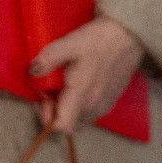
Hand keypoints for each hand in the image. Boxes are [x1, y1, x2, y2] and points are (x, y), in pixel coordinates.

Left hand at [29, 15, 144, 134]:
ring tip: (62, 88)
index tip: (41, 99)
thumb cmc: (99, 40)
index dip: (46, 117)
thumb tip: (32, 72)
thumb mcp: (69, 44)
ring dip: (68, 110)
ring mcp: (105, 105)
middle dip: (55, 113)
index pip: (62, 126)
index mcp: (81, 96)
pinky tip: (77, 86)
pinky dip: (80, 106)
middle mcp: (94, 106)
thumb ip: (48, 59)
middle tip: (48, 92)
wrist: (129, 36)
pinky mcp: (112, 100)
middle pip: (70, 125)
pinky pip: (91, 113)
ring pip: (81, 120)